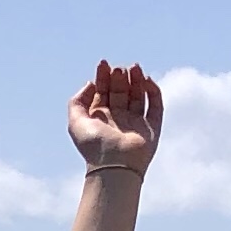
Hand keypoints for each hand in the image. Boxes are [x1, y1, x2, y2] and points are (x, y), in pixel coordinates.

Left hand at [68, 60, 163, 179]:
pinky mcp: (152, 129)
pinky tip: (147, 80)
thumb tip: (91, 84)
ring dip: (137, 80)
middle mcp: (118, 120)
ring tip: (134, 68)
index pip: (103, 92)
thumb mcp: (75, 120)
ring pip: (138, 96)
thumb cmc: (94, 145)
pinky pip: (155, 106)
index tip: (103, 64)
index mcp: (100, 118)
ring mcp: (135, 124)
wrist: (114, 166)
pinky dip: (153, 92)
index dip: (103, 76)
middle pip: (121, 92)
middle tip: (119, 70)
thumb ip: (78, 100)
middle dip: (120, 78)